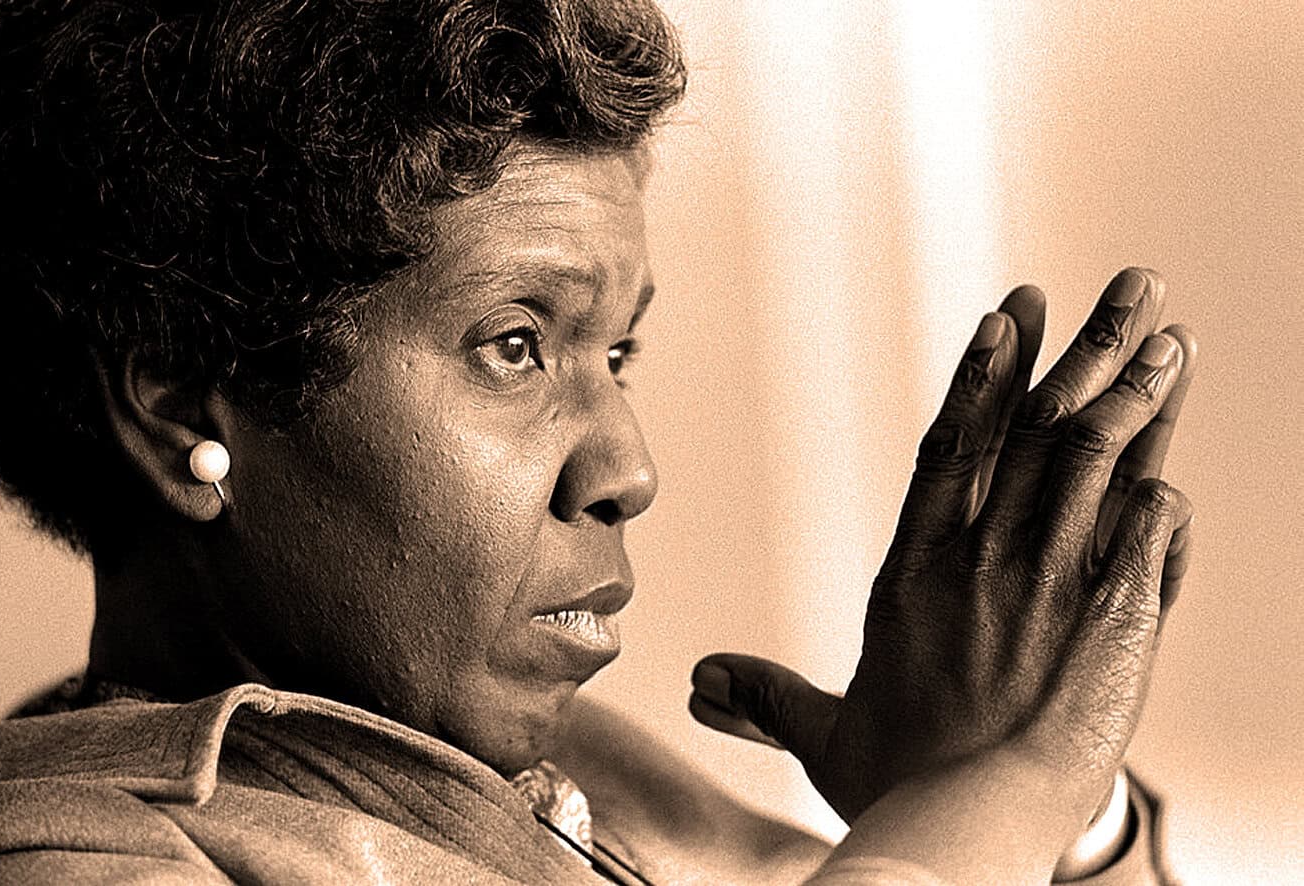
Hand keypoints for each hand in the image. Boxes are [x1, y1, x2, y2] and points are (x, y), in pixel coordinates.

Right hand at [690, 269, 1196, 826]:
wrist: (965, 827)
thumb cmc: (901, 784)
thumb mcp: (827, 737)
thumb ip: (770, 698)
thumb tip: (701, 684)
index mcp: (912, 571)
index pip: (949, 448)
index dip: (983, 376)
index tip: (1012, 315)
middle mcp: (981, 558)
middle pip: (1036, 432)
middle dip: (1085, 349)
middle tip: (1131, 285)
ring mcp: (1049, 581)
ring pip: (1093, 463)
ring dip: (1135, 393)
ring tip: (1168, 333)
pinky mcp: (1110, 618)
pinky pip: (1144, 534)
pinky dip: (1161, 485)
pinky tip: (1180, 445)